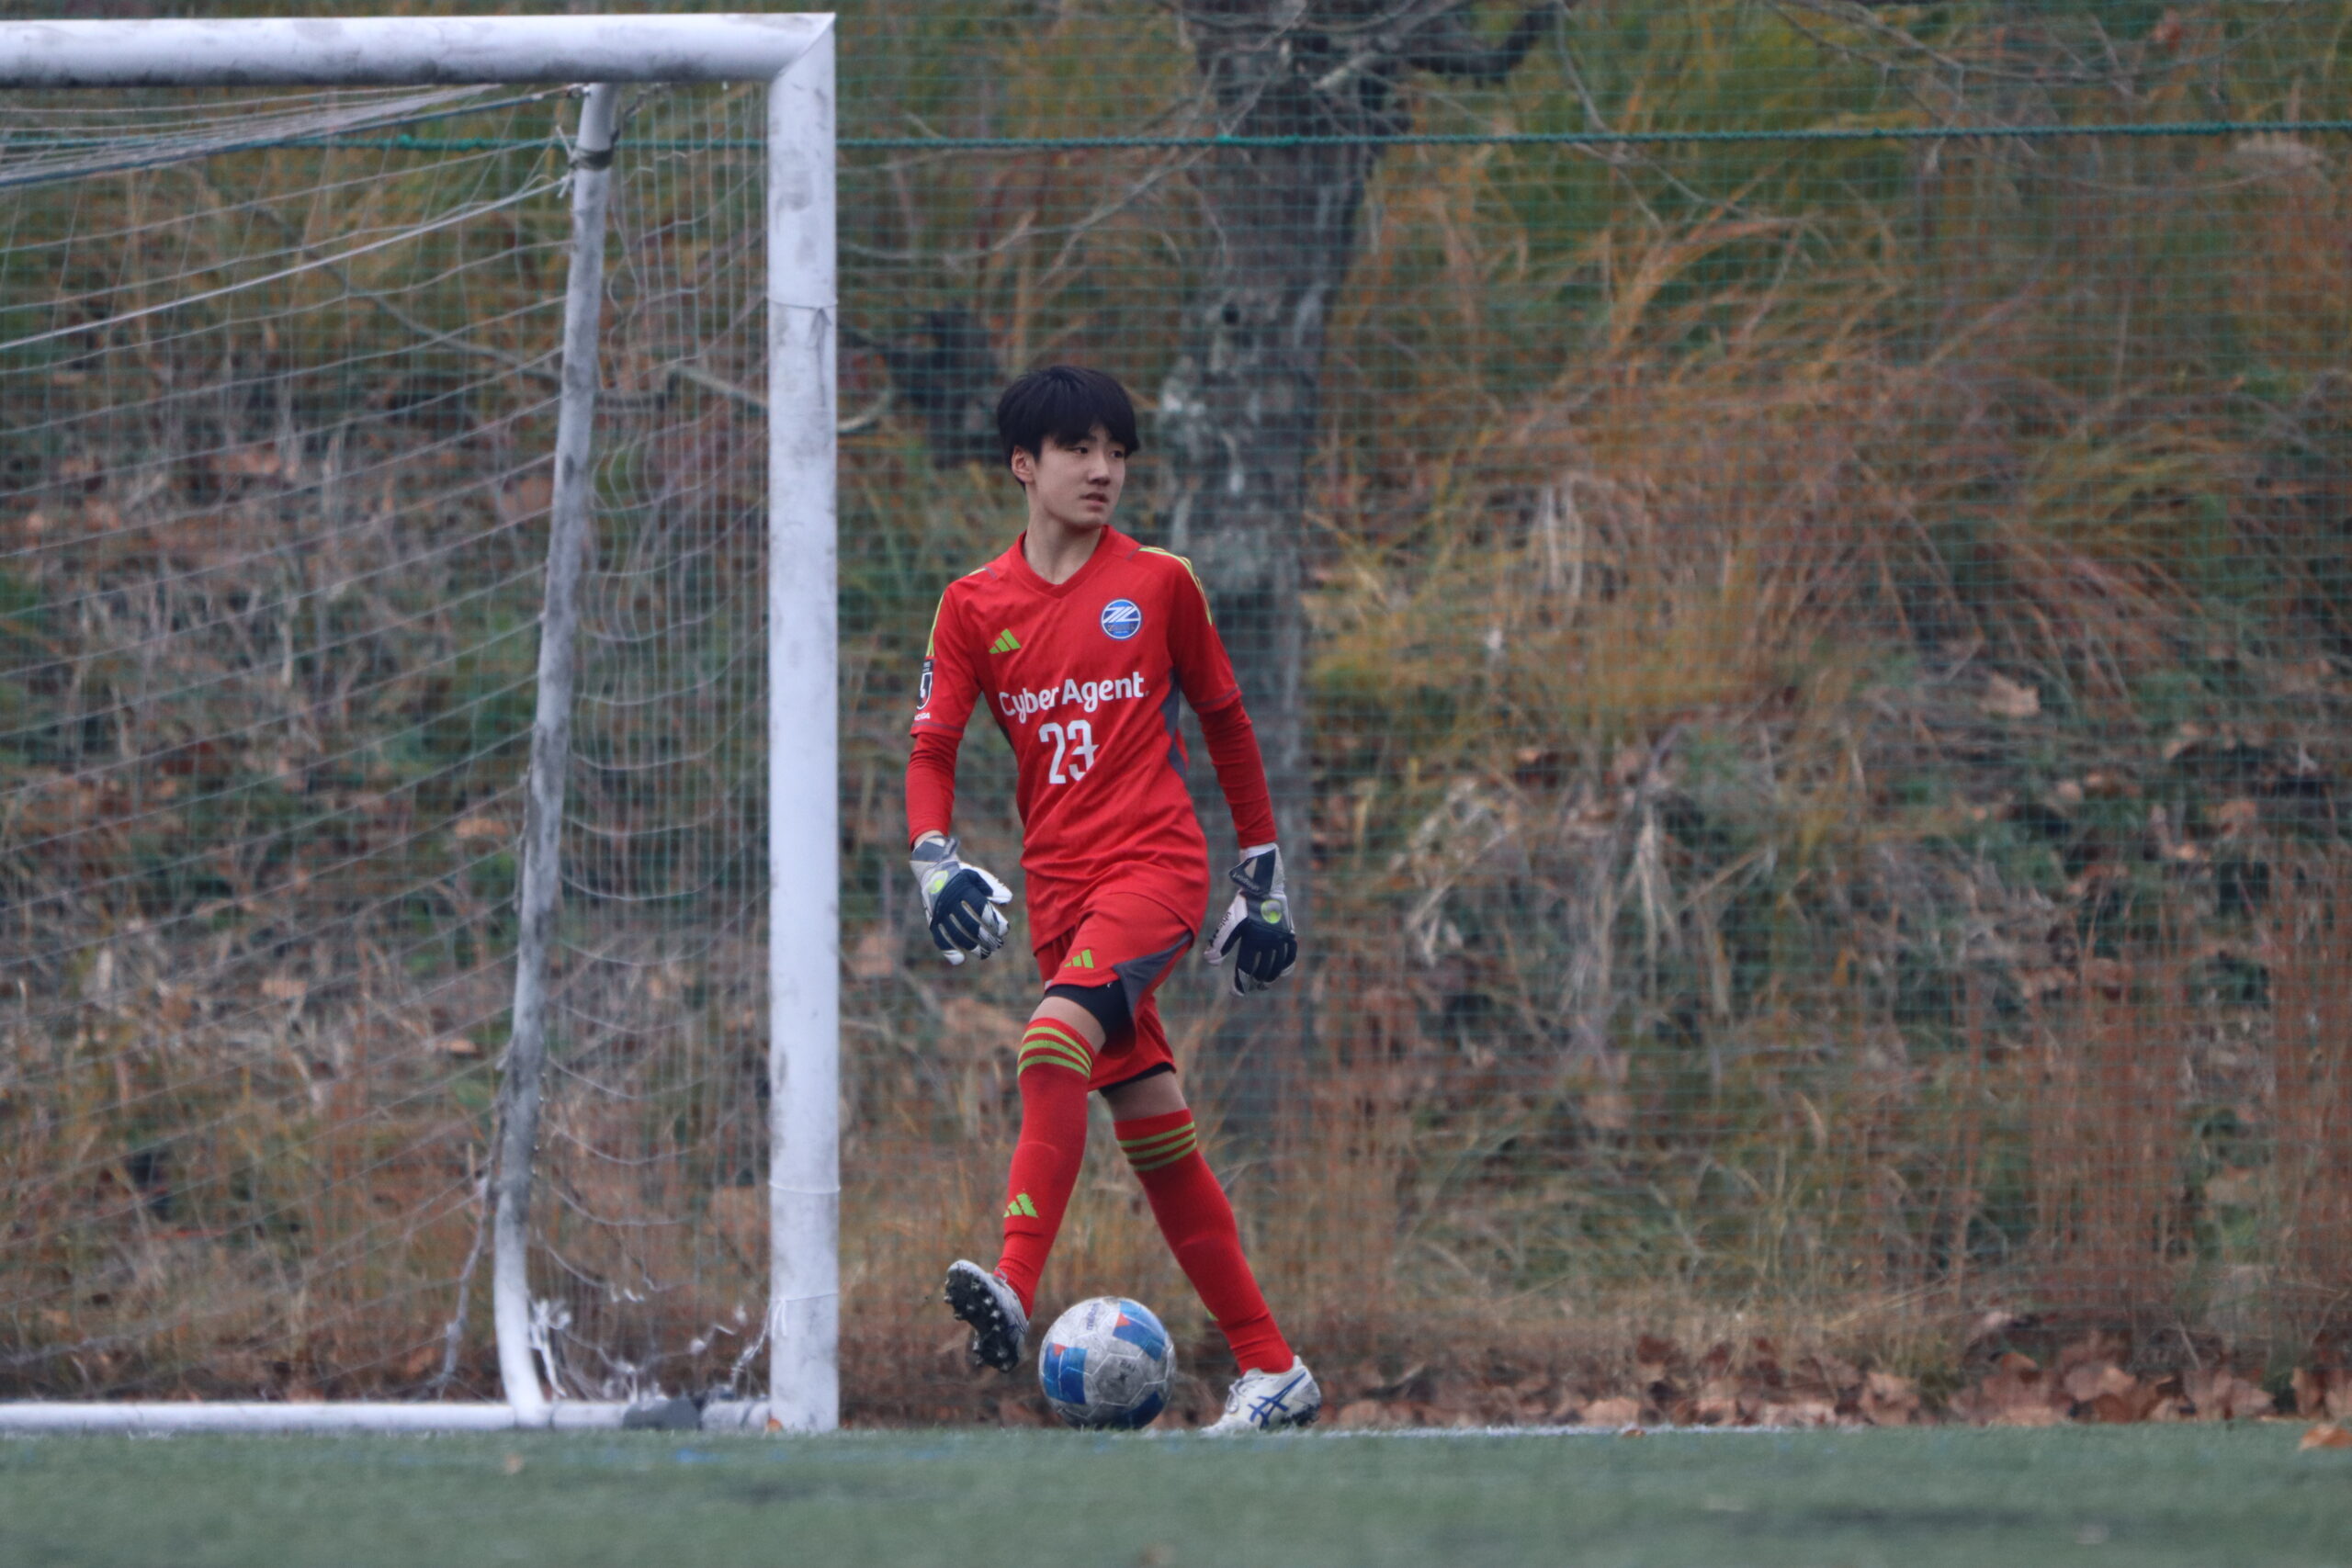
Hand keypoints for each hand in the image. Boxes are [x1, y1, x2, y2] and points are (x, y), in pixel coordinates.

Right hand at [909, 832, 1011, 965]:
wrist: (934, 871)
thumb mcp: (977, 876)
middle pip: (970, 925)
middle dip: (986, 938)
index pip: (981, 909)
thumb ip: (993, 887)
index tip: (1004, 930)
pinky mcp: (933, 921)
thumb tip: (1007, 900)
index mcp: (963, 889)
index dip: (994, 922)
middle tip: (998, 944)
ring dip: (973, 947)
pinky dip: (949, 951)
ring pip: (957, 935)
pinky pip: (940, 939)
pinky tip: (960, 959)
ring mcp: (940, 913)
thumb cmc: (962, 876)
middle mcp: (950, 902)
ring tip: (986, 953)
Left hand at [1205, 843, 1296, 996]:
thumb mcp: (1230, 922)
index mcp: (1254, 940)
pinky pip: (1291, 955)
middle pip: (1262, 970)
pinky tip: (1282, 973)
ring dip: (1269, 977)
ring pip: (1277, 965)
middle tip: (1247, 988)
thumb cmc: (1244, 904)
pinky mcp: (1289, 934)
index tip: (1235, 992)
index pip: (1246, 969)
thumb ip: (1220, 942)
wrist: (1264, 885)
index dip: (1240, 983)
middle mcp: (1270, 942)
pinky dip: (1287, 966)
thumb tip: (1211, 962)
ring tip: (1262, 984)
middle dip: (1253, 982)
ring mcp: (1281, 939)